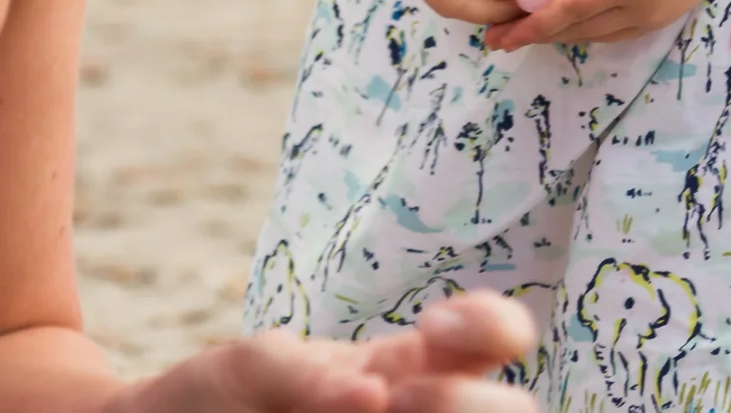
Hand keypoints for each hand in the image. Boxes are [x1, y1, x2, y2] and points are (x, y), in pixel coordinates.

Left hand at [130, 291, 537, 412]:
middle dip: (471, 403)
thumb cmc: (214, 404)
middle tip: (398, 397)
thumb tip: (372, 395)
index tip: (431, 330)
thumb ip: (305, 376)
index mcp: (408, 371)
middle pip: (516, 412)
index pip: (496, 336)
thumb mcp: (252, 373)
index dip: (489, 326)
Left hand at [482, 0, 730, 51]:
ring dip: (558, 32)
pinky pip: (611, 29)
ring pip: (594, 33)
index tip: (502, 31)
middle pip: (579, 29)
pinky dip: (582, 26)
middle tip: (494, 39)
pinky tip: (562, 17)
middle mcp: (642, 9)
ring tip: (519, 33)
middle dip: (536, 34)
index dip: (535, 20)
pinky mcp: (659, 14)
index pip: (573, 8)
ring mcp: (653, 16)